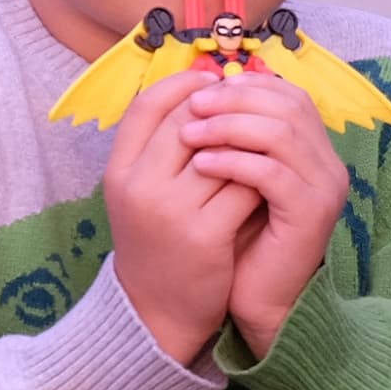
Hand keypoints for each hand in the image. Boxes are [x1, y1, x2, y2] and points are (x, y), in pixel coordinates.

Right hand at [102, 68, 260, 365]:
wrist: (155, 311)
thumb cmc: (154, 242)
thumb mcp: (139, 191)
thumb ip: (160, 147)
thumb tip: (201, 87)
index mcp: (118, 171)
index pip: (147, 105)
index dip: (181, 84)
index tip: (211, 78)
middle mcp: (139, 186)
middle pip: (187, 120)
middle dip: (223, 106)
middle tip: (250, 101)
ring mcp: (170, 210)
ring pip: (222, 150)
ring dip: (248, 140)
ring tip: (264, 135)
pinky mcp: (206, 234)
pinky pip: (244, 187)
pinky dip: (261, 175)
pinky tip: (271, 174)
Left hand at [179, 69, 348, 358]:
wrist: (259, 301)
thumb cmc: (241, 239)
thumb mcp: (235, 180)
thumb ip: (234, 140)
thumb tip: (200, 92)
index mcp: (313, 150)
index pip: (288, 94)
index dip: (246, 86)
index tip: (201, 89)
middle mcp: (327, 164)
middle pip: (287, 105)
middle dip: (234, 100)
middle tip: (192, 106)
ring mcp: (324, 188)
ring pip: (281, 134)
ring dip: (229, 127)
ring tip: (188, 134)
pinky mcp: (311, 214)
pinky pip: (272, 173)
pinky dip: (233, 163)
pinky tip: (200, 165)